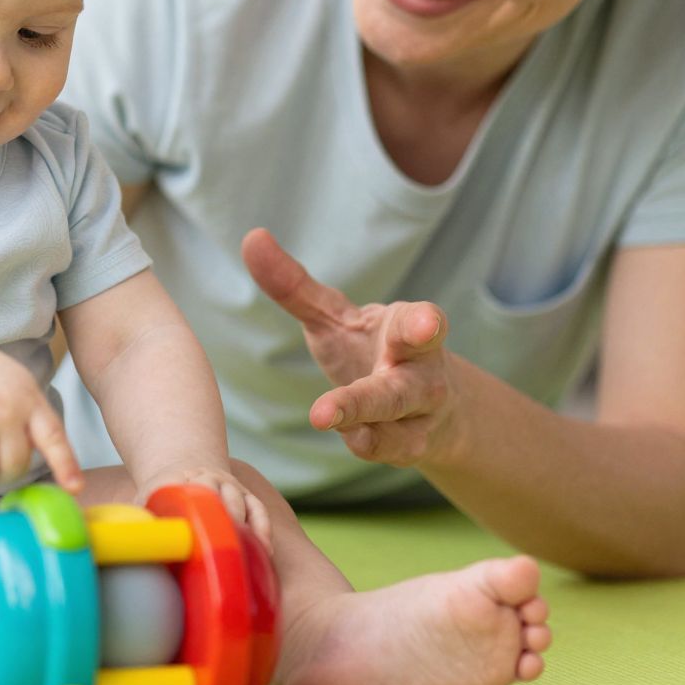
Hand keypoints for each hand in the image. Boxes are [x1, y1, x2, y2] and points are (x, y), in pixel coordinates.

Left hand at [139, 465, 270, 545]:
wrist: (185, 470)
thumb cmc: (162, 495)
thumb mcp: (147, 500)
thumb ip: (144, 518)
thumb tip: (141, 542)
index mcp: (183, 480)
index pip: (192, 492)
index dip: (197, 508)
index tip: (199, 528)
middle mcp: (210, 480)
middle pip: (221, 497)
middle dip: (225, 519)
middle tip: (225, 548)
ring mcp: (230, 487)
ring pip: (242, 503)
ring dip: (245, 527)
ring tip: (246, 554)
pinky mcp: (246, 497)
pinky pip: (258, 510)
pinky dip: (263, 528)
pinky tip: (265, 550)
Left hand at [241, 227, 462, 468]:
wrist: (431, 409)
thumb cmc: (372, 350)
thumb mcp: (334, 318)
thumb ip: (294, 285)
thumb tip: (253, 237)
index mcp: (408, 330)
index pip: (422, 324)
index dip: (424, 323)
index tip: (426, 322)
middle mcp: (422, 373)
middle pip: (403, 385)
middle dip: (374, 392)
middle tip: (336, 397)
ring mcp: (420, 414)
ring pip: (395, 422)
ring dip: (361, 420)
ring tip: (322, 415)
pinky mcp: (411, 446)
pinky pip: (387, 447)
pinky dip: (368, 441)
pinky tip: (350, 435)